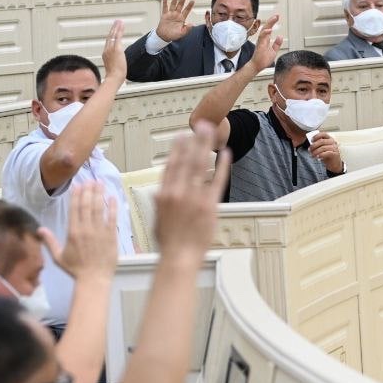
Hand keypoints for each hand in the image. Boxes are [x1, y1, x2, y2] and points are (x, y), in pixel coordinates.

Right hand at [41, 183, 117, 280]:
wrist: (94, 279)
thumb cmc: (75, 269)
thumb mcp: (58, 256)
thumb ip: (49, 242)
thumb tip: (39, 229)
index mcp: (73, 232)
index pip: (74, 209)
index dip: (76, 195)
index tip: (78, 185)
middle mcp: (86, 229)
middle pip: (87, 205)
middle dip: (88, 190)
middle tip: (90, 179)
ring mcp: (100, 231)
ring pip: (99, 208)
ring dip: (99, 194)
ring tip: (100, 182)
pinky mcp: (111, 236)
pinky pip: (112, 218)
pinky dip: (112, 207)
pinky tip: (112, 197)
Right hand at [102, 19, 126, 85]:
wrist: (114, 78)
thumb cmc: (114, 76)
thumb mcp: (113, 68)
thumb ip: (115, 64)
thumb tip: (119, 65)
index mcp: (105, 55)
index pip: (108, 43)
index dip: (111, 36)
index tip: (113, 32)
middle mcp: (107, 50)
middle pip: (109, 37)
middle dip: (113, 29)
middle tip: (116, 22)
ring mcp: (111, 49)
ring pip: (113, 35)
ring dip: (116, 27)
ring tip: (119, 21)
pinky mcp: (116, 49)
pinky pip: (117, 37)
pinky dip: (119, 30)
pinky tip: (121, 25)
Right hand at [154, 0, 193, 42]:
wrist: (164, 36)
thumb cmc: (173, 35)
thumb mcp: (182, 33)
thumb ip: (187, 29)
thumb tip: (192, 24)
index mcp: (182, 18)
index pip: (187, 10)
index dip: (189, 6)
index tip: (193, 1)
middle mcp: (176, 15)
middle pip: (180, 5)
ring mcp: (170, 14)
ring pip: (173, 4)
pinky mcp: (164, 15)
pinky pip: (164, 8)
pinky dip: (165, 3)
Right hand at [154, 123, 229, 256]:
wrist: (179, 257)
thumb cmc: (169, 242)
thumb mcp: (157, 218)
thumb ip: (161, 201)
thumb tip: (161, 192)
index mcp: (164, 194)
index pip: (171, 165)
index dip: (177, 149)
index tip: (181, 137)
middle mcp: (178, 192)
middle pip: (186, 159)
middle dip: (194, 140)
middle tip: (200, 125)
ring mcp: (194, 197)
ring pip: (200, 165)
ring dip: (206, 146)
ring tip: (211, 132)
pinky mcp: (209, 205)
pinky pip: (217, 180)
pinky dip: (222, 166)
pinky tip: (225, 154)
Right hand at [250, 13, 283, 73]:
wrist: (257, 66)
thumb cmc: (263, 59)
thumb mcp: (273, 51)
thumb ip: (276, 44)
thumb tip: (280, 36)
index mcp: (266, 40)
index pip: (269, 28)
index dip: (272, 22)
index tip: (277, 17)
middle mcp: (263, 39)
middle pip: (266, 27)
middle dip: (271, 20)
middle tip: (277, 15)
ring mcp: (261, 42)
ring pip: (264, 30)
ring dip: (269, 24)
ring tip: (274, 18)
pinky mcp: (259, 45)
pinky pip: (262, 37)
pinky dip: (265, 33)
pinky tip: (269, 29)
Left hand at [310, 131, 342, 173]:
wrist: (334, 163)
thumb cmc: (328, 155)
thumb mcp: (323, 148)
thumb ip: (319, 145)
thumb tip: (311, 144)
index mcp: (329, 138)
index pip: (323, 134)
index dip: (316, 136)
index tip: (311, 140)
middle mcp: (333, 142)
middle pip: (321, 141)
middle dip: (314, 146)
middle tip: (309, 150)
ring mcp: (334, 148)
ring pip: (323, 148)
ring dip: (315, 152)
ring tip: (312, 155)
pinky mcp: (335, 154)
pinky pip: (326, 153)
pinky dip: (320, 155)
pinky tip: (317, 157)